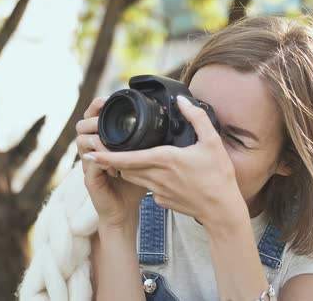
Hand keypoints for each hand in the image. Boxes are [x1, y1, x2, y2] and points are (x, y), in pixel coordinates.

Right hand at [76, 97, 147, 228]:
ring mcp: (89, 164)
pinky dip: (100, 159)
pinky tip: (112, 159)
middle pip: (82, 124)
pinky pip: (89, 164)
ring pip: (81, 141)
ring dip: (95, 137)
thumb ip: (151, 141)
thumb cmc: (135, 184)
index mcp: (104, 141)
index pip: (95, 116)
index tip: (109, 98)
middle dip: (92, 116)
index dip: (98, 105)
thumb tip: (172, 124)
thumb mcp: (145, 158)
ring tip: (109, 137)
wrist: (125, 211)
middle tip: (104, 112)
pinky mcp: (90, 179)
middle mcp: (92, 150)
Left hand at [86, 95, 245, 228]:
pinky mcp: (162, 201)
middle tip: (100, 148)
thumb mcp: (212, 141)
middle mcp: (157, 176)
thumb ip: (196, 117)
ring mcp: (158, 191)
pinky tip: (153, 172)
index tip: (91, 150)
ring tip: (120, 158)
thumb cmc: (218, 176)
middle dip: (111, 159)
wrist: (221, 210)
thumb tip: (182, 100)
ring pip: (132, 177)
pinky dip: (143, 178)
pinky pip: (146, 187)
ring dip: (125, 168)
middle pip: (124, 167)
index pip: (127, 158)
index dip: (106, 155)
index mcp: (165, 160)